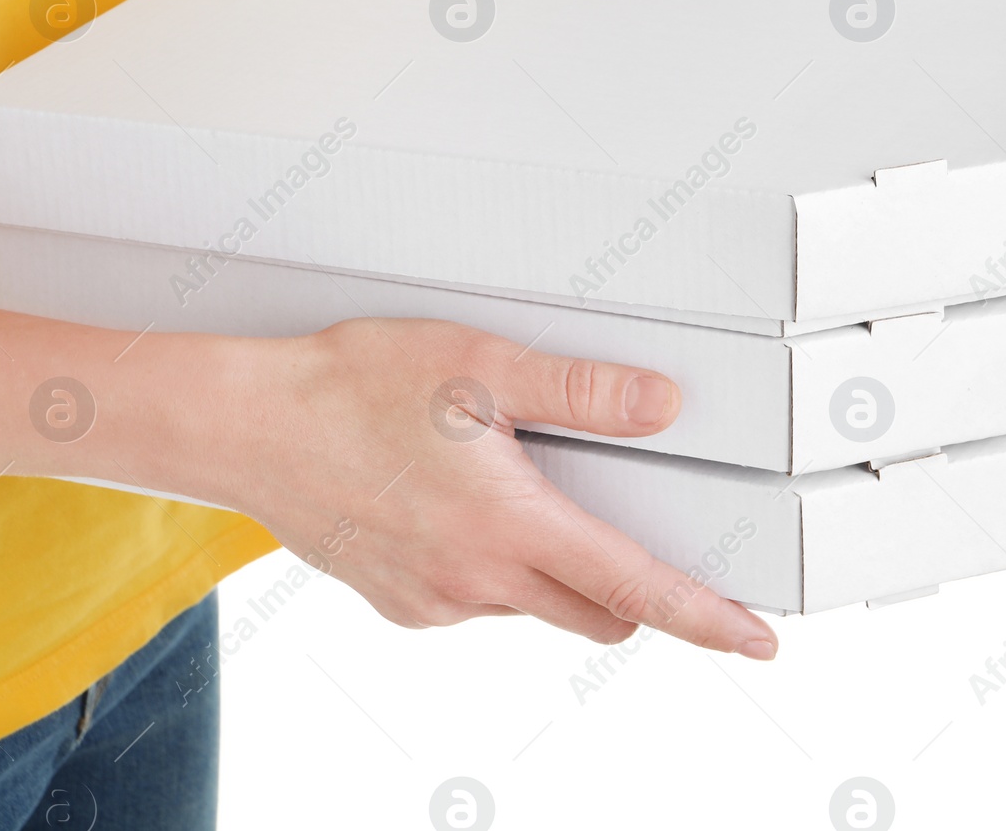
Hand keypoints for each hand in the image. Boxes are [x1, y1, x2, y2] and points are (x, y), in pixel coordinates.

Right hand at [208, 319, 779, 658]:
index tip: (757, 639)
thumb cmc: (353, 388)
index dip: (707, 617)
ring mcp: (434, 601)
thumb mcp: (479, 366)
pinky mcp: (401, 604)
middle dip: (629, 588)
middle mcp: (477, 580)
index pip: (637, 589)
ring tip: (511, 488)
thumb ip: (579, 390)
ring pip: (532, 604)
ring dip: (549, 568)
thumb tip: (658, 405)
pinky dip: (491, 568)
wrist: (249, 427)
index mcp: (511, 527)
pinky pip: (475, 601)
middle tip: (628, 529)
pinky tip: (456, 507)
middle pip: (595, 611)